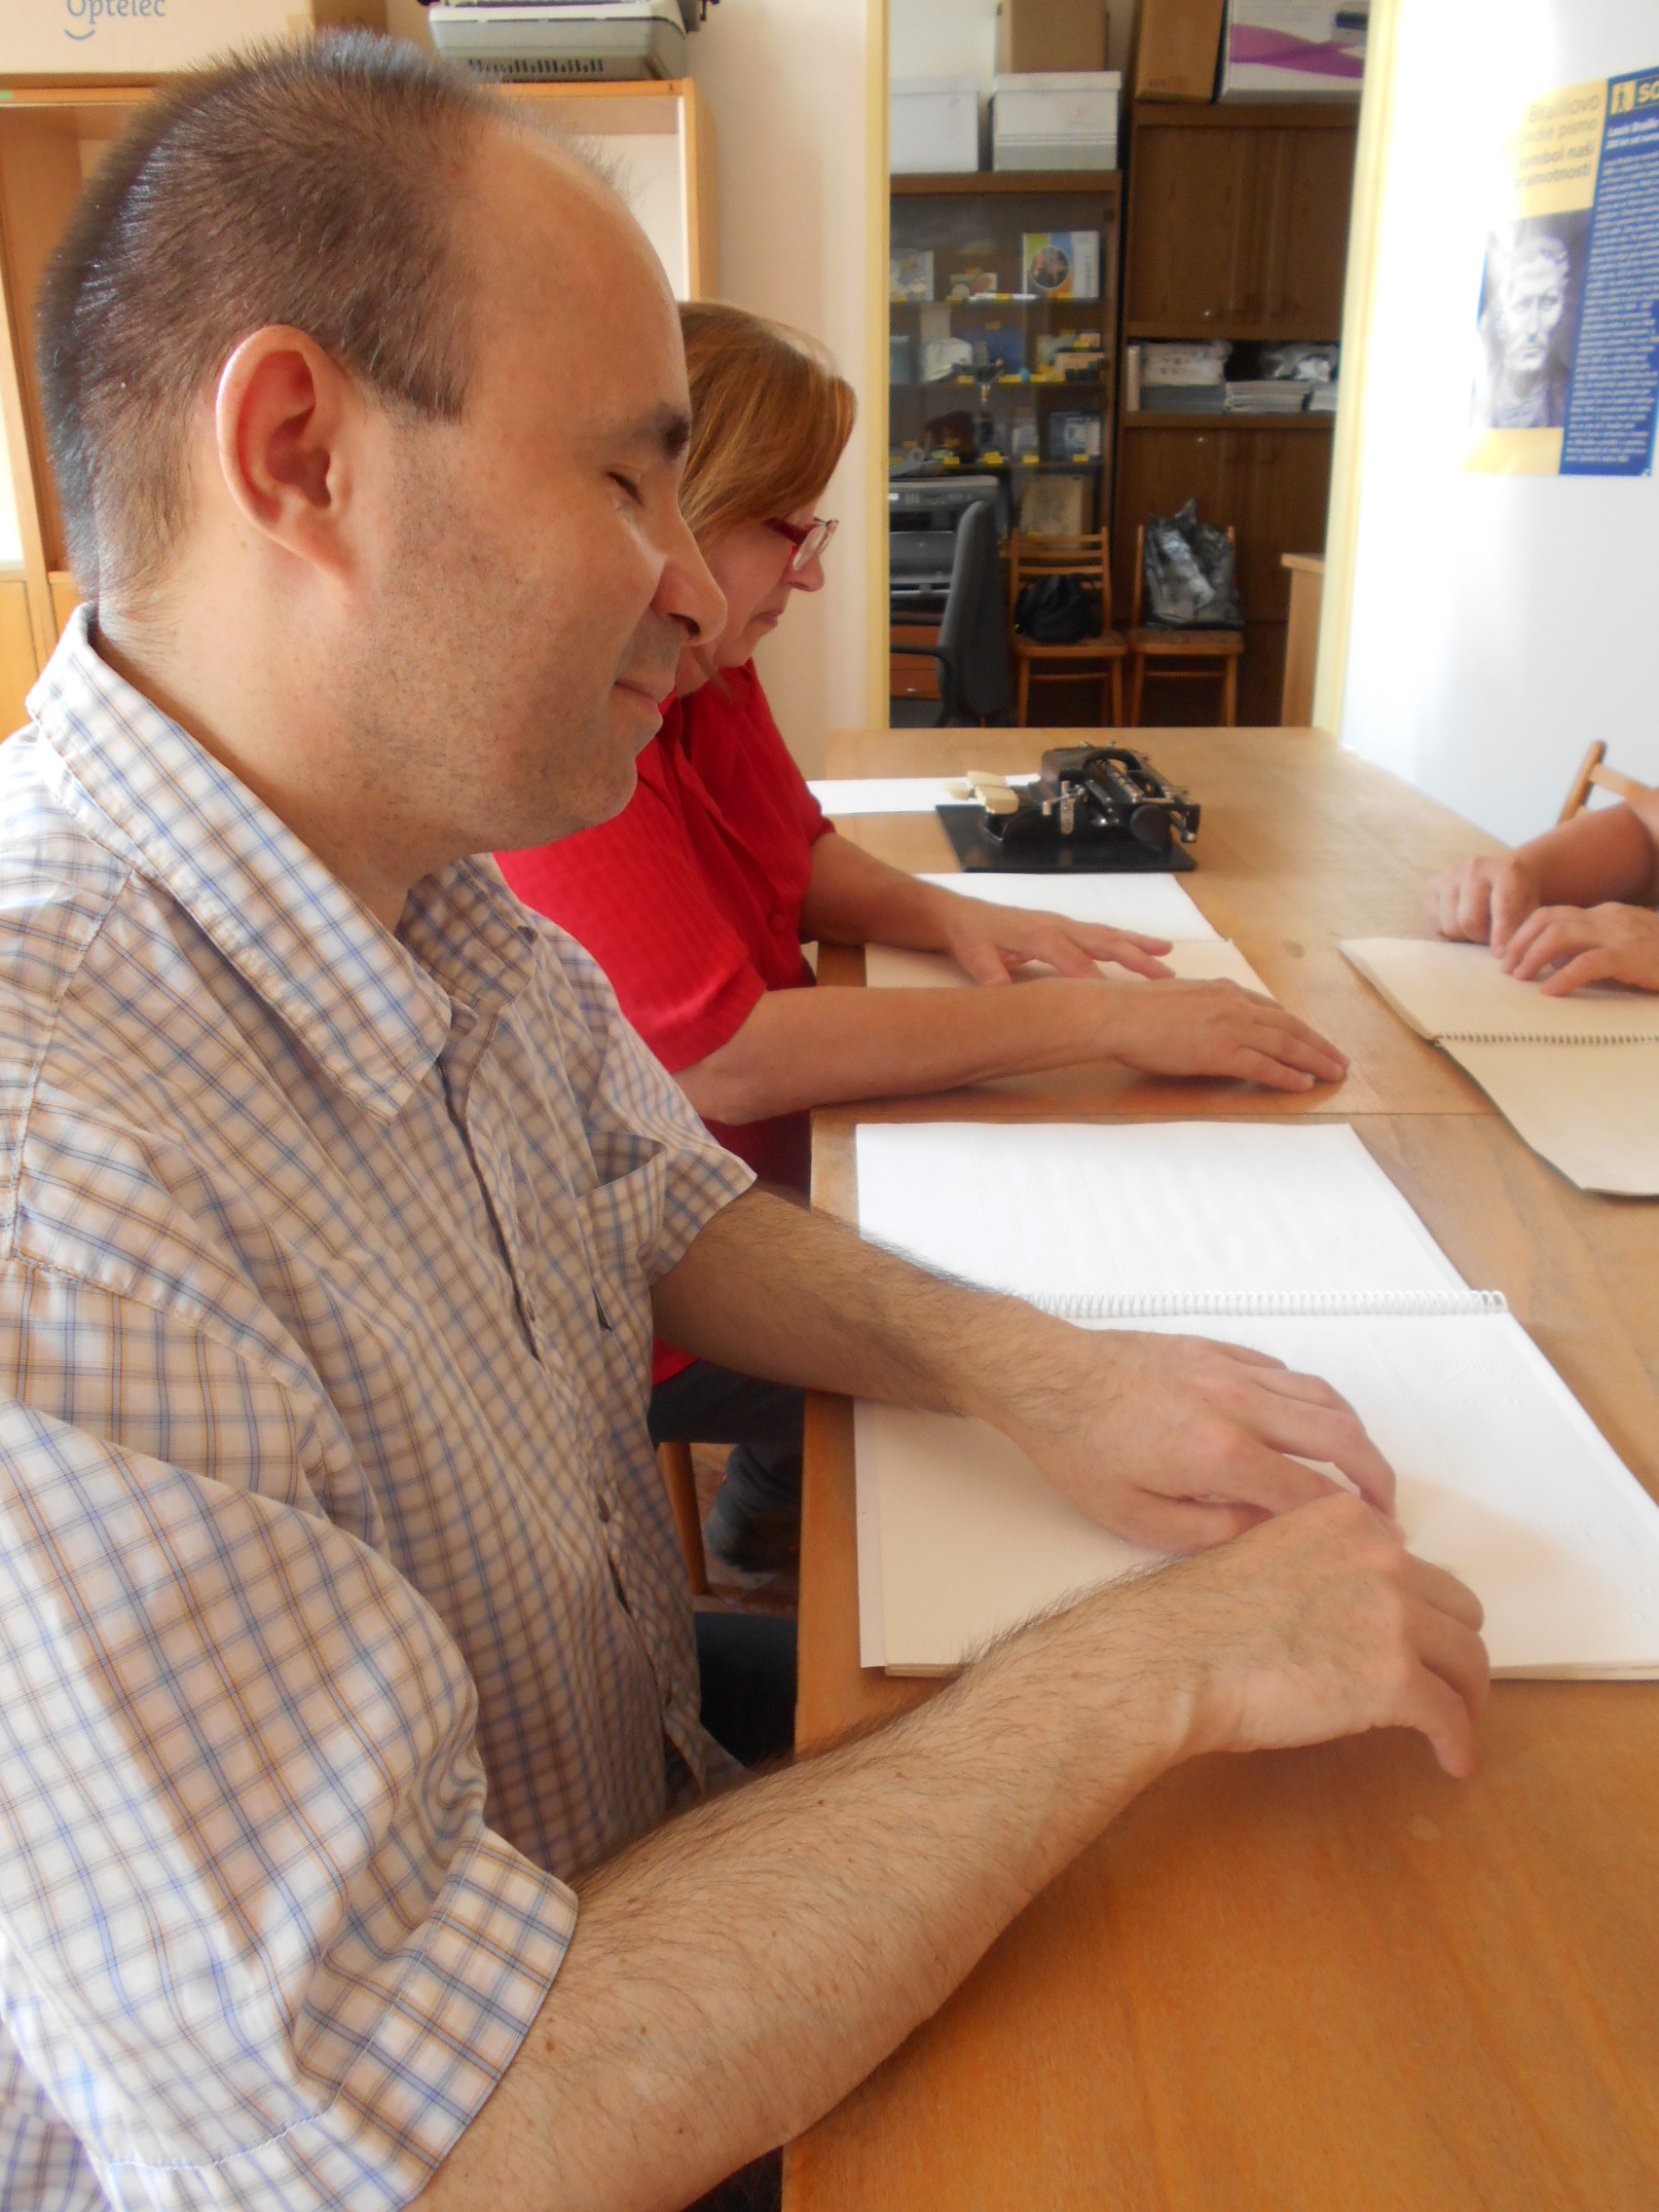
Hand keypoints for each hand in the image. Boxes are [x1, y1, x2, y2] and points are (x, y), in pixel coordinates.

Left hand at [938, 900, 1172, 984]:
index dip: (1091, 978)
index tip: (1113, 999)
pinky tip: (1152, 949)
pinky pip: (1104, 935)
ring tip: (1169, 959)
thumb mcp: (974, 956)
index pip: (1070, 958)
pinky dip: (1130, 942)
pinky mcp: (1069, 929)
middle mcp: (1057, 926)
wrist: (964, 915)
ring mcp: (1065, 926)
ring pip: (1109, 936)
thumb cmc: (971, 936)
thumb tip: (1004, 998)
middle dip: (1134, 959)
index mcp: (1037, 934)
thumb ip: (990, 976)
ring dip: (1140, 947)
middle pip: (1102, 942)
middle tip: (1163, 977)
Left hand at [994, 1324, 1395, 1550]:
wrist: (1044, 1377)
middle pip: (1340, 1435)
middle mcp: (1239, 1404)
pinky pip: (1283, 1370)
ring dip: (1353, 1432)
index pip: (1313, 1493)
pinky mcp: (1215, 1348)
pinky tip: (1304, 1422)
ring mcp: (1230, 1369)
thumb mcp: (1135, 1518)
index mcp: (1221, 1454)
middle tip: (1387, 1508)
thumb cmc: (1080, 1450)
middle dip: (1376, 1475)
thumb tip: (1265, 1534)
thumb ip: (1210, 1533)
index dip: (1354, 1523)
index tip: (1376, 1543)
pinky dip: (1309, 1397)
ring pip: (1321, 1394)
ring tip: (1359, 1466)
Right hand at [1083, 977, 1347, 1091]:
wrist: (1117, 1014)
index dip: (1297, 1027)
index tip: (1313, 1039)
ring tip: (1334, 1074)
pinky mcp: (1221, 1052)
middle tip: (1339, 1060)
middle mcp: (1235, 1005)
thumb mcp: (1177, 999)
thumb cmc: (1134, 1010)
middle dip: (1318, 1044)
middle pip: (1290, 1027)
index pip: (1272, 1011)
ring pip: (1286, 1045)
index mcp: (1224, 991)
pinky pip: (1265, 1066)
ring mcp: (1230, 1028)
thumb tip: (1206, 1023)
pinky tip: (1304, 1085)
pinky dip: (1288, 1076)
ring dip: (1315, 1061)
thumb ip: (1200, 1008)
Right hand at [1116, 1492, 1488, 1778]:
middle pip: (1459, 1609)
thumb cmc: (1199, 1617)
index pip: (1417, 1565)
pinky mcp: (1396, 1679)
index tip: (1415, 1638)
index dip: (1419, 1608)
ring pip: (1469, 1661)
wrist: (1173, 1657)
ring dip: (1465, 1696)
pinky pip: (1451, 1717)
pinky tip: (1452, 1761)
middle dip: (1452, 1648)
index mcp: (1349, 1521)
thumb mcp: (1269, 1555)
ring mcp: (1395, 1616)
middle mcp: (1384, 1557)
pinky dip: (1459, 1743)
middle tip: (1441, 1681)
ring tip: (1454, 1723)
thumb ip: (1322, 1566)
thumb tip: (1348, 1612)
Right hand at [1424, 853, 1539, 949]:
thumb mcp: (1531, 908)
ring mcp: (1450, 875)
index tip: (1500, 954)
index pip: (1502, 908)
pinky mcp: (1432, 885)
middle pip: (1469, 920)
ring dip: (1465, 935)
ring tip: (1478, 928)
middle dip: (1480, 937)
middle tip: (1490, 938)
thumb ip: (1519, 928)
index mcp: (1506, 870)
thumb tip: (1499, 952)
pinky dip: (1450, 931)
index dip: (1501, 935)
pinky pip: (1436, 924)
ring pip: (1450, 925)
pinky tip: (1462, 921)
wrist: (1502, 874)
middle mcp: (1475, 868)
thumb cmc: (1520, 896)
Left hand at [1499, 901, 1658, 994]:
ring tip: (1520, 978)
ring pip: (1560, 935)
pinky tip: (1550, 992)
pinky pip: (1588, 963)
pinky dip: (1563, 977)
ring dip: (1532, 956)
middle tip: (1506, 968)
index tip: (1509, 954)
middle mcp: (1609, 919)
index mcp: (1606, 915)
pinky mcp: (1631, 956)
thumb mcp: (1623, 950)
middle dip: (1520, 942)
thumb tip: (1553, 965)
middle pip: (1549, 919)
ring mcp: (1620, 935)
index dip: (1525, 932)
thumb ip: (1591, 951)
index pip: (1553, 914)